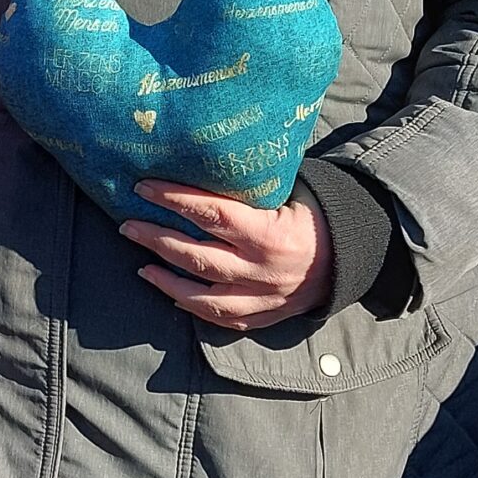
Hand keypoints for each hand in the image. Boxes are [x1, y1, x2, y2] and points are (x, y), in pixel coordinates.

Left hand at [120, 182, 332, 330]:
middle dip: (157, 239)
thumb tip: (202, 160)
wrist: (348, 259)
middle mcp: (262, 270)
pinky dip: (192, 306)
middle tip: (128, 224)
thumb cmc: (312, 216)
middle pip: (197, 256)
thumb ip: (251, 188)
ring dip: (166, 280)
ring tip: (140, 263)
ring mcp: (262, 299)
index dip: (173, 200)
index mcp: (270, 233)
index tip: (144, 188)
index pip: (212, 213)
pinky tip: (171, 293)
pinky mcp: (263, 317)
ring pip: (203, 295)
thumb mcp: (289, 194)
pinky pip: (220, 318)